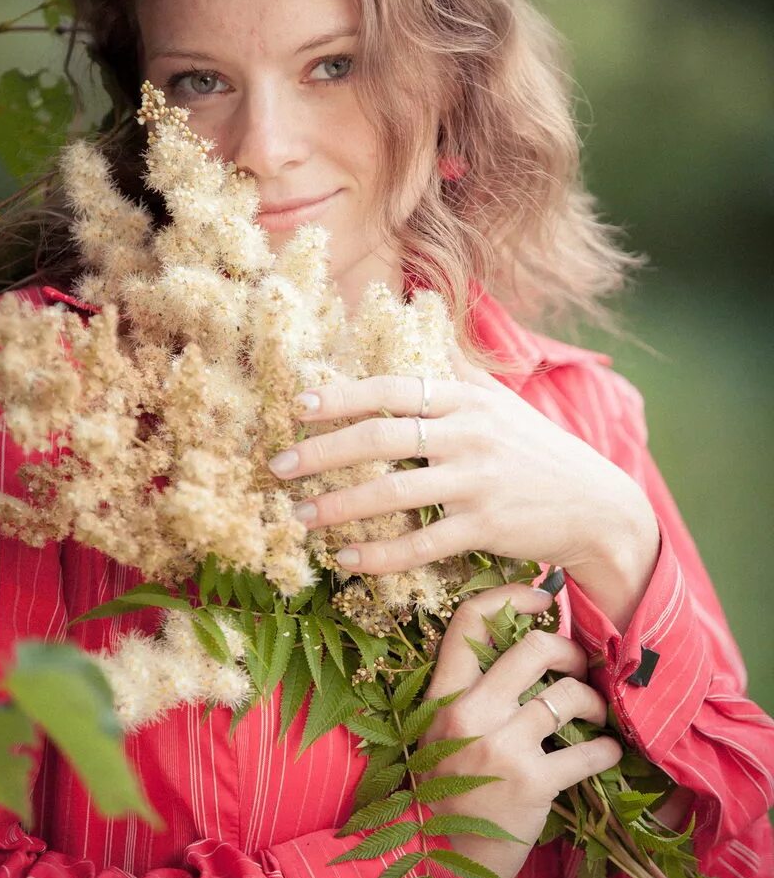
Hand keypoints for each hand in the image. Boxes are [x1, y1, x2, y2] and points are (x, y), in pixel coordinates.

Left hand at [270, 351, 657, 592]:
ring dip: (338, 506)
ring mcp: (478, 482)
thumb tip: (423, 317)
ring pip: (393, 492)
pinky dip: (379, 555)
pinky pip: (420, 544)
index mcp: (467, 400)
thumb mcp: (501, 401)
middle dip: (322, 451)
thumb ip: (458, 367)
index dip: (343, 395)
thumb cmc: (538, 451)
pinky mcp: (486, 528)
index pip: (393, 388)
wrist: (598, 505)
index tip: (300, 405)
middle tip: (278, 465)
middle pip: (381, 437)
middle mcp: (469, 434)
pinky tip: (346, 561)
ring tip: (300, 516)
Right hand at [417, 582, 622, 877]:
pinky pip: (589, 753)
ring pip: (568, 694)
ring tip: (593, 714)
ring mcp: (501, 747)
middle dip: (569, 650)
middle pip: (533, 647)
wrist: (439, 865)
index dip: (510, 596)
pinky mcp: (533, 784)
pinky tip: (605, 754)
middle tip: (578, 667)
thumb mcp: (440, 735)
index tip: (541, 597)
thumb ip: (470, 695)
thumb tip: (521, 650)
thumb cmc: (446, 793)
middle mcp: (470, 713)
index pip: (469, 621)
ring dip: (592, 701)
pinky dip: (606, 750)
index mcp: (443, 697)